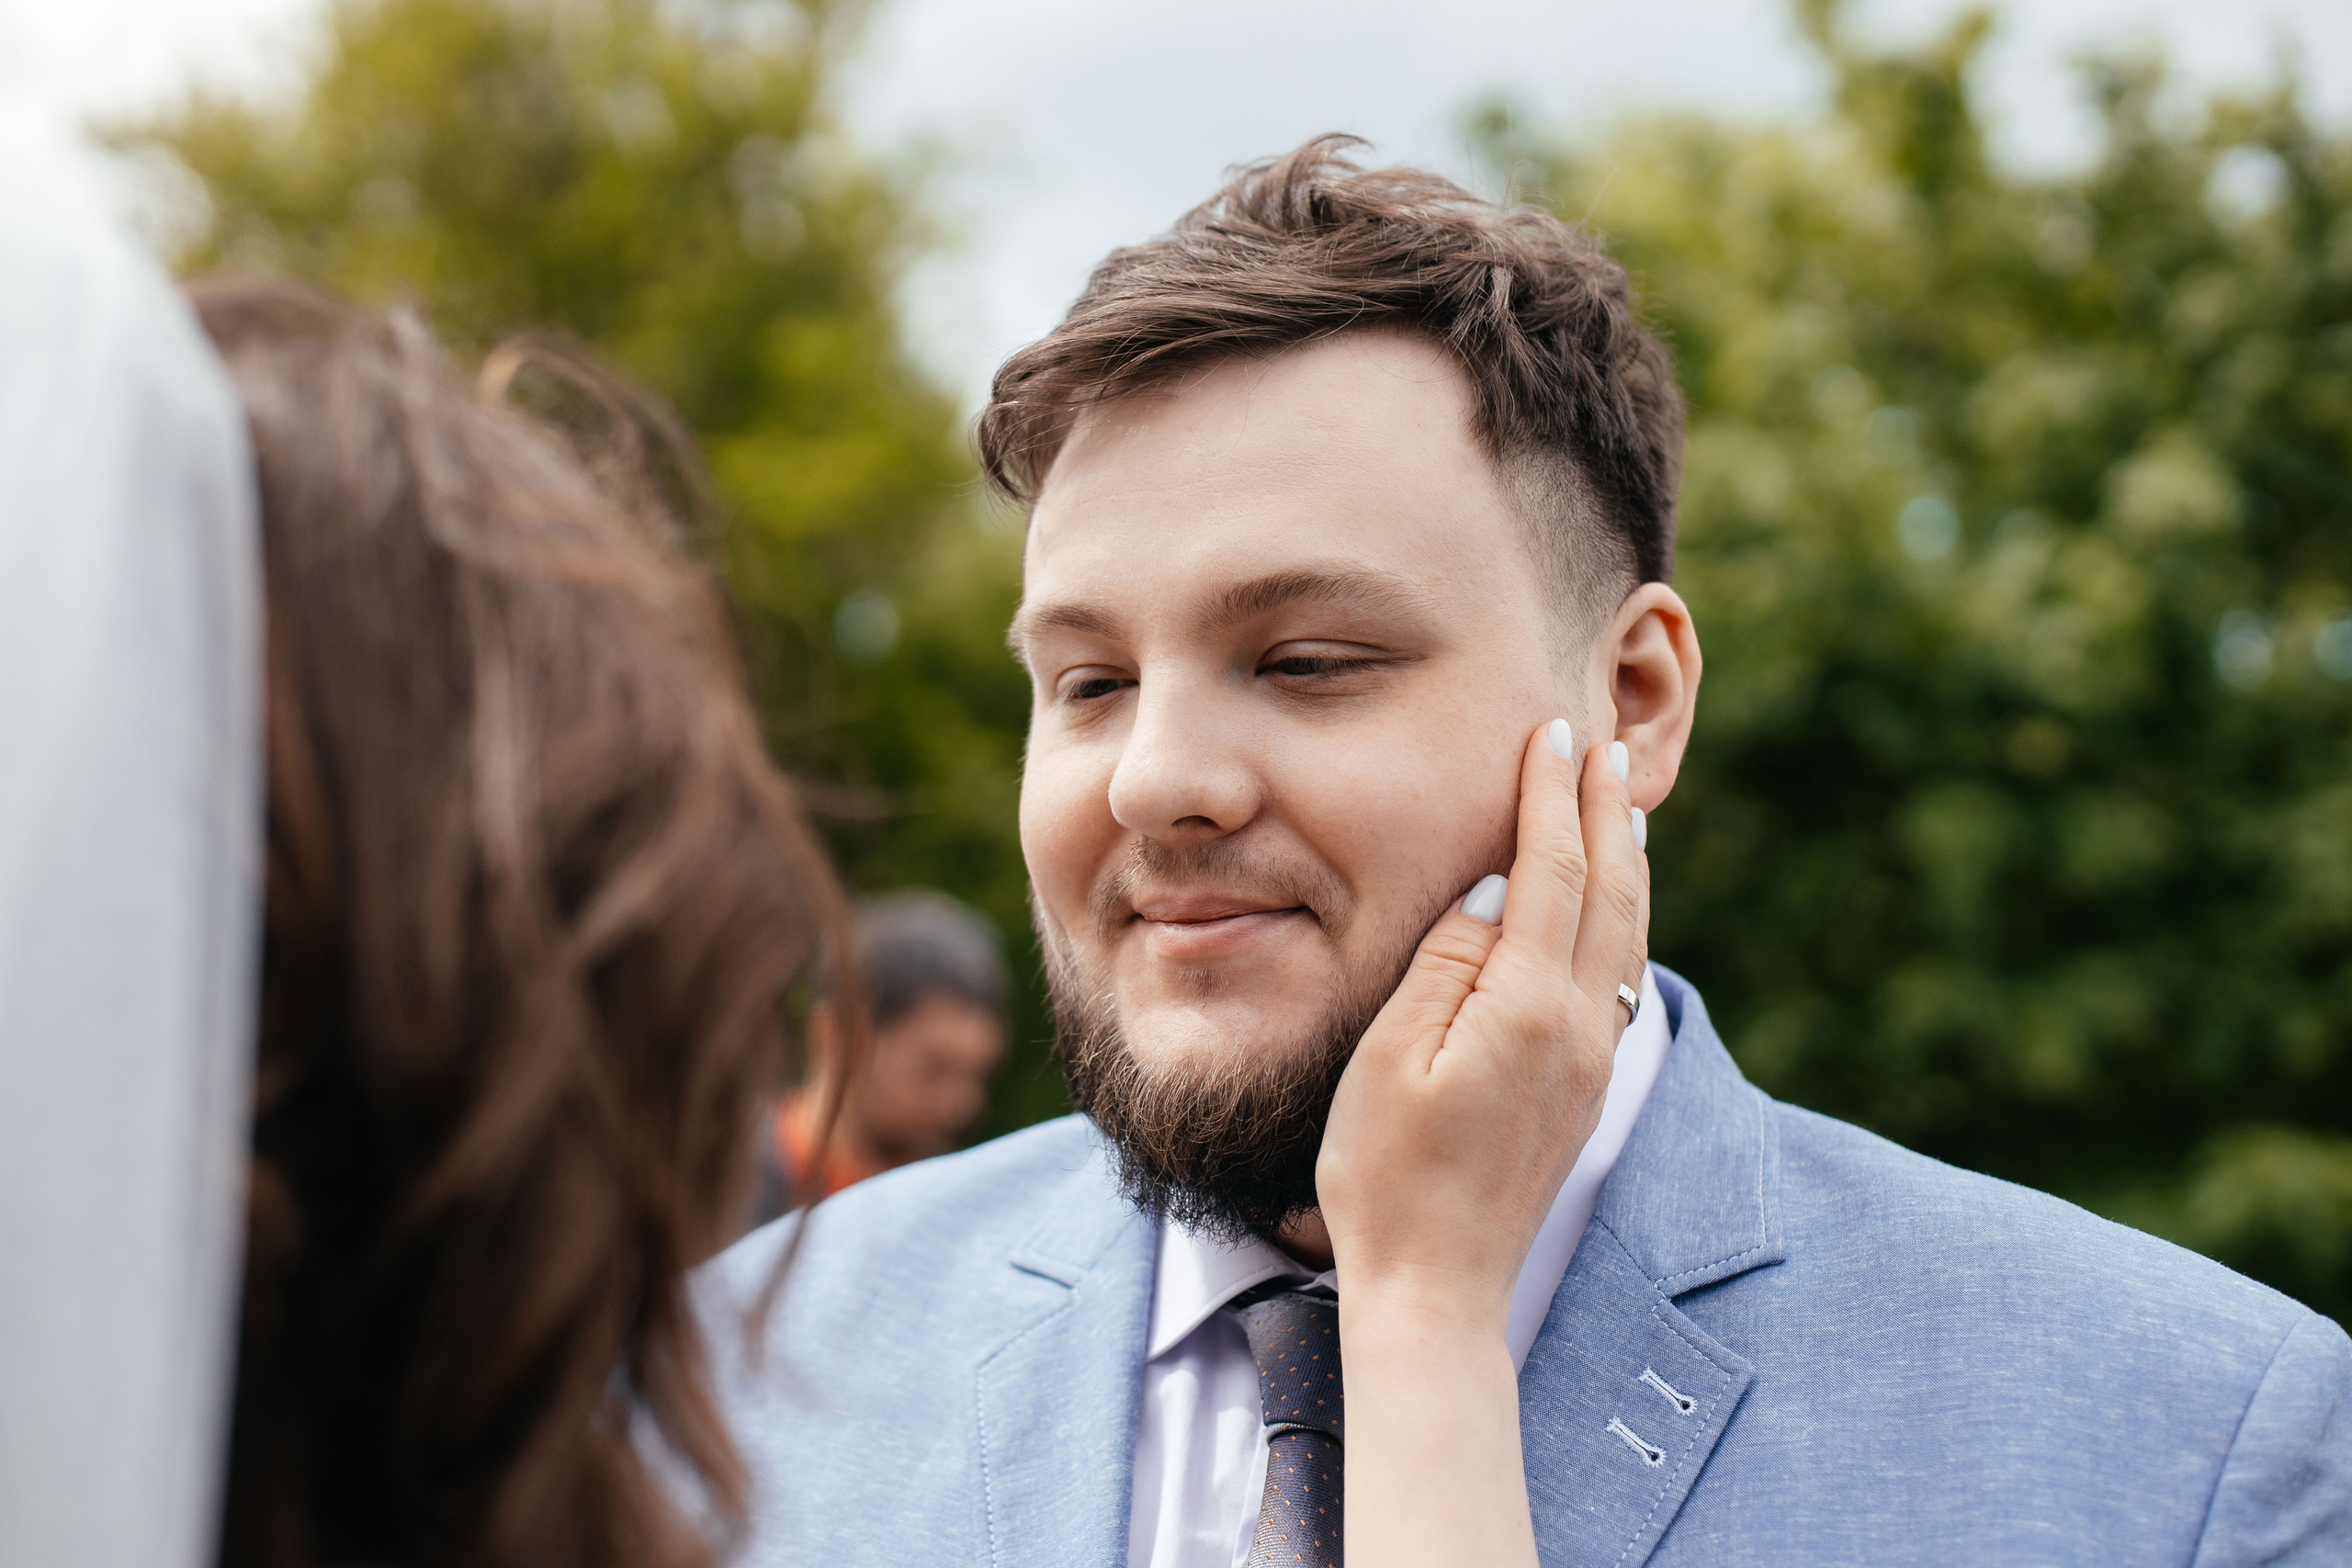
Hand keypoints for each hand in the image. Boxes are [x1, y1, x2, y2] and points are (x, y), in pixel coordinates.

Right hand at [1314, 719, 1650, 1567]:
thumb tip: (1493, 891)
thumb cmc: (1386, 1174)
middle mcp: (1579, 1026)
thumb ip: (1445, 964)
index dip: (1551, 796)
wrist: (1436, 1285)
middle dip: (1605, 810)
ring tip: (1621, 802)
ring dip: (1626, 858)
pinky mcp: (1584, 1085)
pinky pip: (1621, 971)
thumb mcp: (1390, 1057)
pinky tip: (1611, 904)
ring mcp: (1590, 1058)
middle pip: (1611, 891)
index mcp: (1527, 1008)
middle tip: (1603, 743)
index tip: (1550, 732)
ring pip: (1628, 932)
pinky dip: (1622, 914)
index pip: (1552, 871)